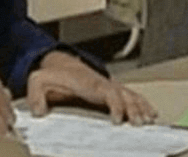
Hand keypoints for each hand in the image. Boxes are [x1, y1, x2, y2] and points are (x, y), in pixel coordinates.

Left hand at [26, 51, 157, 125]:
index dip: (115, 105)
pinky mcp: (112, 89)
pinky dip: (143, 103)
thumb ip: (36, 94)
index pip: (107, 92)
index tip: (118, 119)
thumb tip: (39, 111)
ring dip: (141, 107)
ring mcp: (109, 85)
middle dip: (133, 109)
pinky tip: (151, 112)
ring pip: (130, 94)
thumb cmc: (53, 75)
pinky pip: (132, 95)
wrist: (62, 64)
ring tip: (149, 120)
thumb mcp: (38, 80)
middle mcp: (102, 83)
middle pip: (123, 94)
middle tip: (139, 123)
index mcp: (87, 82)